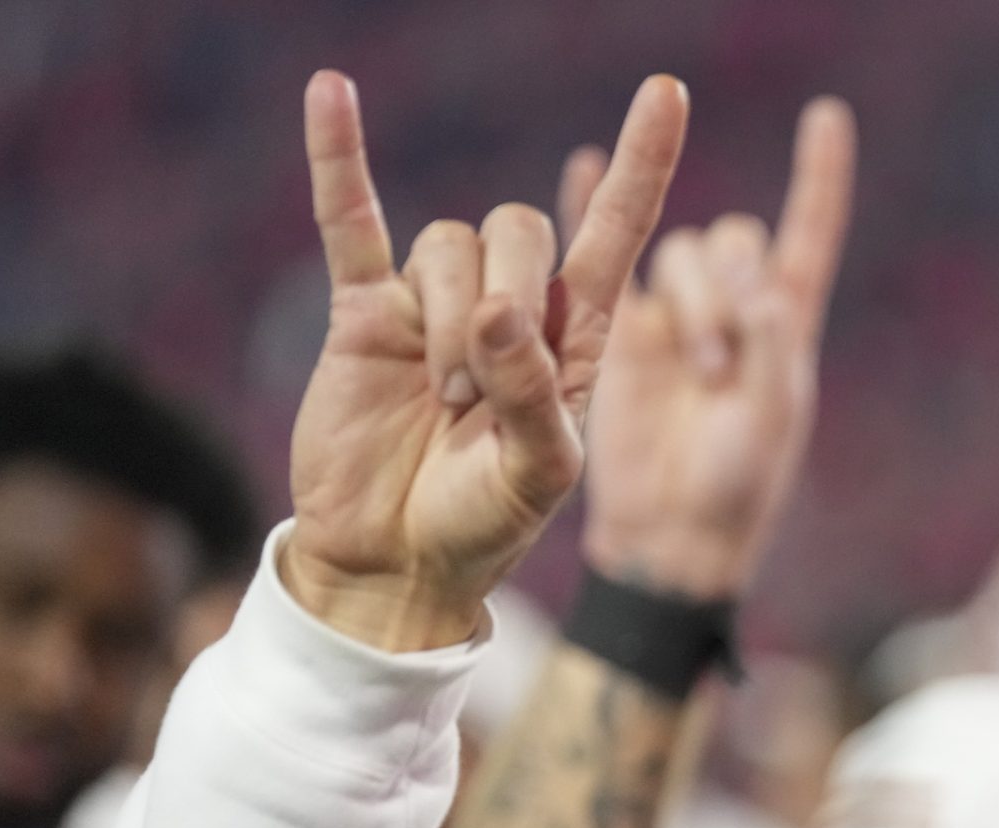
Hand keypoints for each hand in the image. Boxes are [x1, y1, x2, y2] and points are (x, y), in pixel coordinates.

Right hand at [281, 70, 687, 649]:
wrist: (396, 563)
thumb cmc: (486, 526)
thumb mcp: (541, 476)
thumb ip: (535, 396)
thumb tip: (500, 311)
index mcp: (578, 338)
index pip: (617, 233)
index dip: (642, 166)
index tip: (667, 92)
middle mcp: (513, 307)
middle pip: (520, 232)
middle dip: (508, 301)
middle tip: (480, 393)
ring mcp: (437, 304)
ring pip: (449, 245)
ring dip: (446, 321)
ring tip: (443, 398)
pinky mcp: (367, 312)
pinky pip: (352, 220)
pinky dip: (341, 159)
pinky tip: (331, 93)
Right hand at [573, 97, 855, 600]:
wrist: (668, 535)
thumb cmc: (735, 487)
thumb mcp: (771, 420)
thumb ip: (773, 348)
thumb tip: (761, 284)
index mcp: (783, 325)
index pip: (806, 234)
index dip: (817, 178)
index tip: (826, 118)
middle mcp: (728, 310)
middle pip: (727, 242)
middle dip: (726, 290)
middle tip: (719, 366)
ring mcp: (670, 317)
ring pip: (674, 253)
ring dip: (686, 299)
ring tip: (693, 369)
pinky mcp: (614, 332)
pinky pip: (604, 255)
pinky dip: (593, 207)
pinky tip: (586, 165)